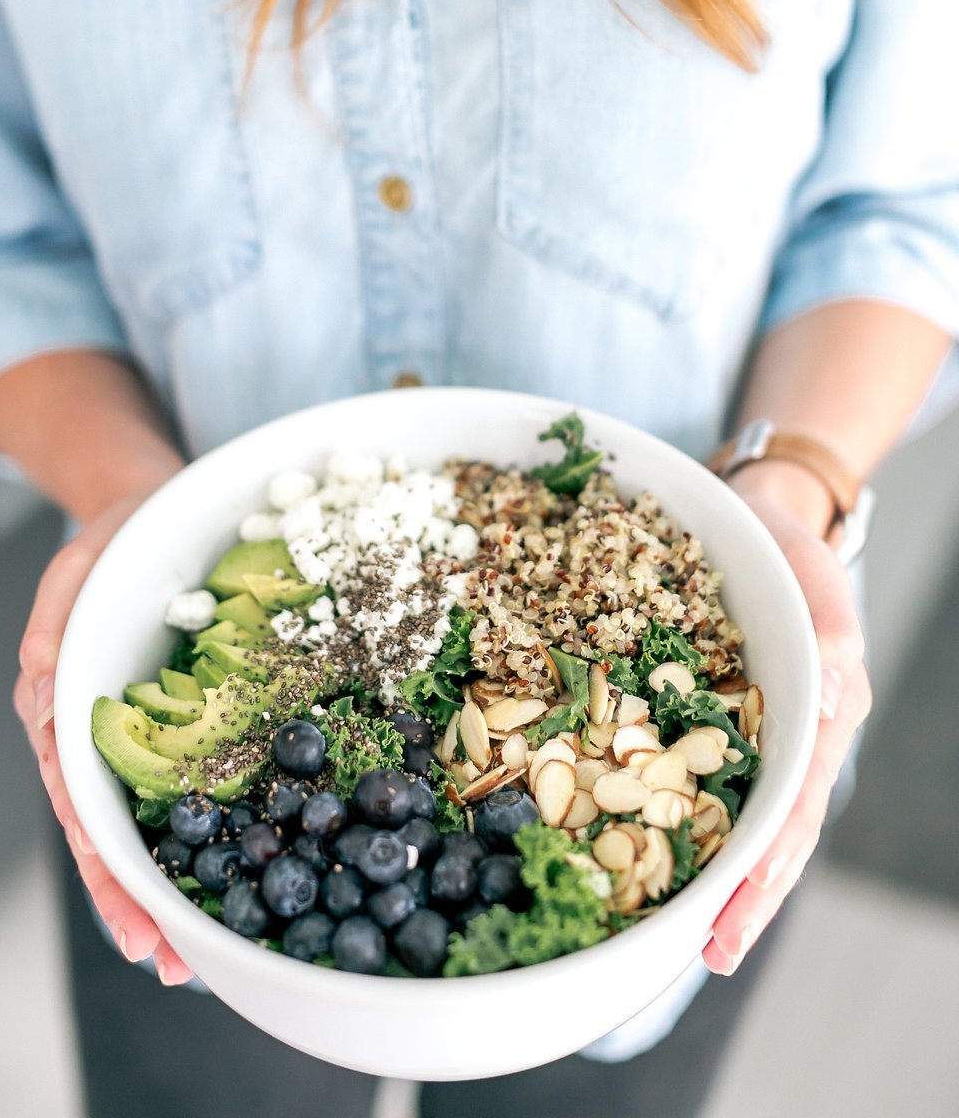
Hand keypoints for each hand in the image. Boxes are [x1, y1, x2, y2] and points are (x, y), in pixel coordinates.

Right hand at [15, 489, 193, 985]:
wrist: (152, 514)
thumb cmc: (105, 547)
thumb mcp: (71, 575)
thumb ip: (54, 626)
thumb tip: (43, 679)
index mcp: (63, 717)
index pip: (81, 807)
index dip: (106, 869)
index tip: (134, 924)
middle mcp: (101, 740)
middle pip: (117, 834)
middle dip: (142, 903)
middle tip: (172, 965)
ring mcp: (148, 733)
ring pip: (156, 818)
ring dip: (178, 879)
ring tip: (205, 945)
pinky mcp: (193, 716)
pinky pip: (202, 773)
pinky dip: (217, 821)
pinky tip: (247, 861)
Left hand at [702, 463, 871, 973]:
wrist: (755, 517)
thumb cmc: (792, 552)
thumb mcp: (817, 580)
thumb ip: (831, 633)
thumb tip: (839, 692)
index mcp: (820, 717)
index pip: (798, 802)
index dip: (772, 858)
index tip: (744, 905)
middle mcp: (784, 737)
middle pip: (767, 829)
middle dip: (740, 894)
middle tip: (710, 952)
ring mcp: (742, 732)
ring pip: (727, 812)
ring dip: (703, 868)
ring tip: (671, 931)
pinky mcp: (697, 715)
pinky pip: (680, 770)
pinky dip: (662, 810)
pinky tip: (631, 844)